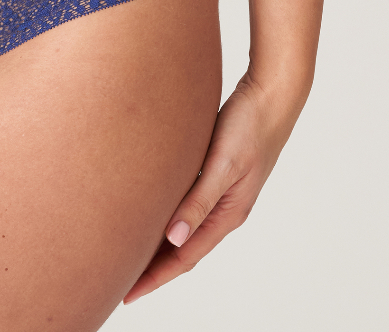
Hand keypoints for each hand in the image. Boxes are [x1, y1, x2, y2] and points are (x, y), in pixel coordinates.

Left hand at [124, 72, 304, 302]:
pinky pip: (185, 203)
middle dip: (153, 268)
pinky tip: (149, 210)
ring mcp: (220, 190)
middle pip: (182, 248)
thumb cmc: (249, 126)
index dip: (156, 278)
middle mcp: (224, 208)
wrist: (271, 93)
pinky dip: (165, 214)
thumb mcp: (223, 165)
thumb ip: (199, 201)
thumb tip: (172, 239)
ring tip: (129, 252)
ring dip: (157, 243)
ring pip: (182, 226)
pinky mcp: (214, 171)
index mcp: (228, 214)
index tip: (128, 296)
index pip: (185, 257)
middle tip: (118, 280)